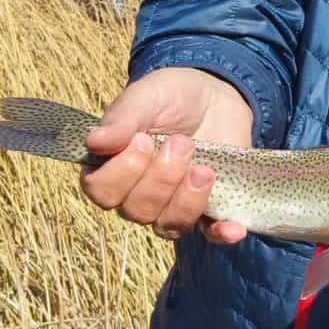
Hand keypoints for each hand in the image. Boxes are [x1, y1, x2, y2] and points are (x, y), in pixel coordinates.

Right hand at [80, 67, 254, 242]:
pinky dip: (220, 233)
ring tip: (204, 168)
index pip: (100, 190)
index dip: (121, 172)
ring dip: (188, 200)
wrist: (215, 97)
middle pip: (136, 211)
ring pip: (168, 225)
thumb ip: (123, 117)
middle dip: (161, 178)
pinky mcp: (207, 209)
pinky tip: (233, 229)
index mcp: (112, 167)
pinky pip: (209, 233)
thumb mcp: (148, 95)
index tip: (143, 140)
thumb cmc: (172, 96)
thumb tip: (94, 141)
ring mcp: (172, 205)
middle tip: (182, 143)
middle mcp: (136, 194)